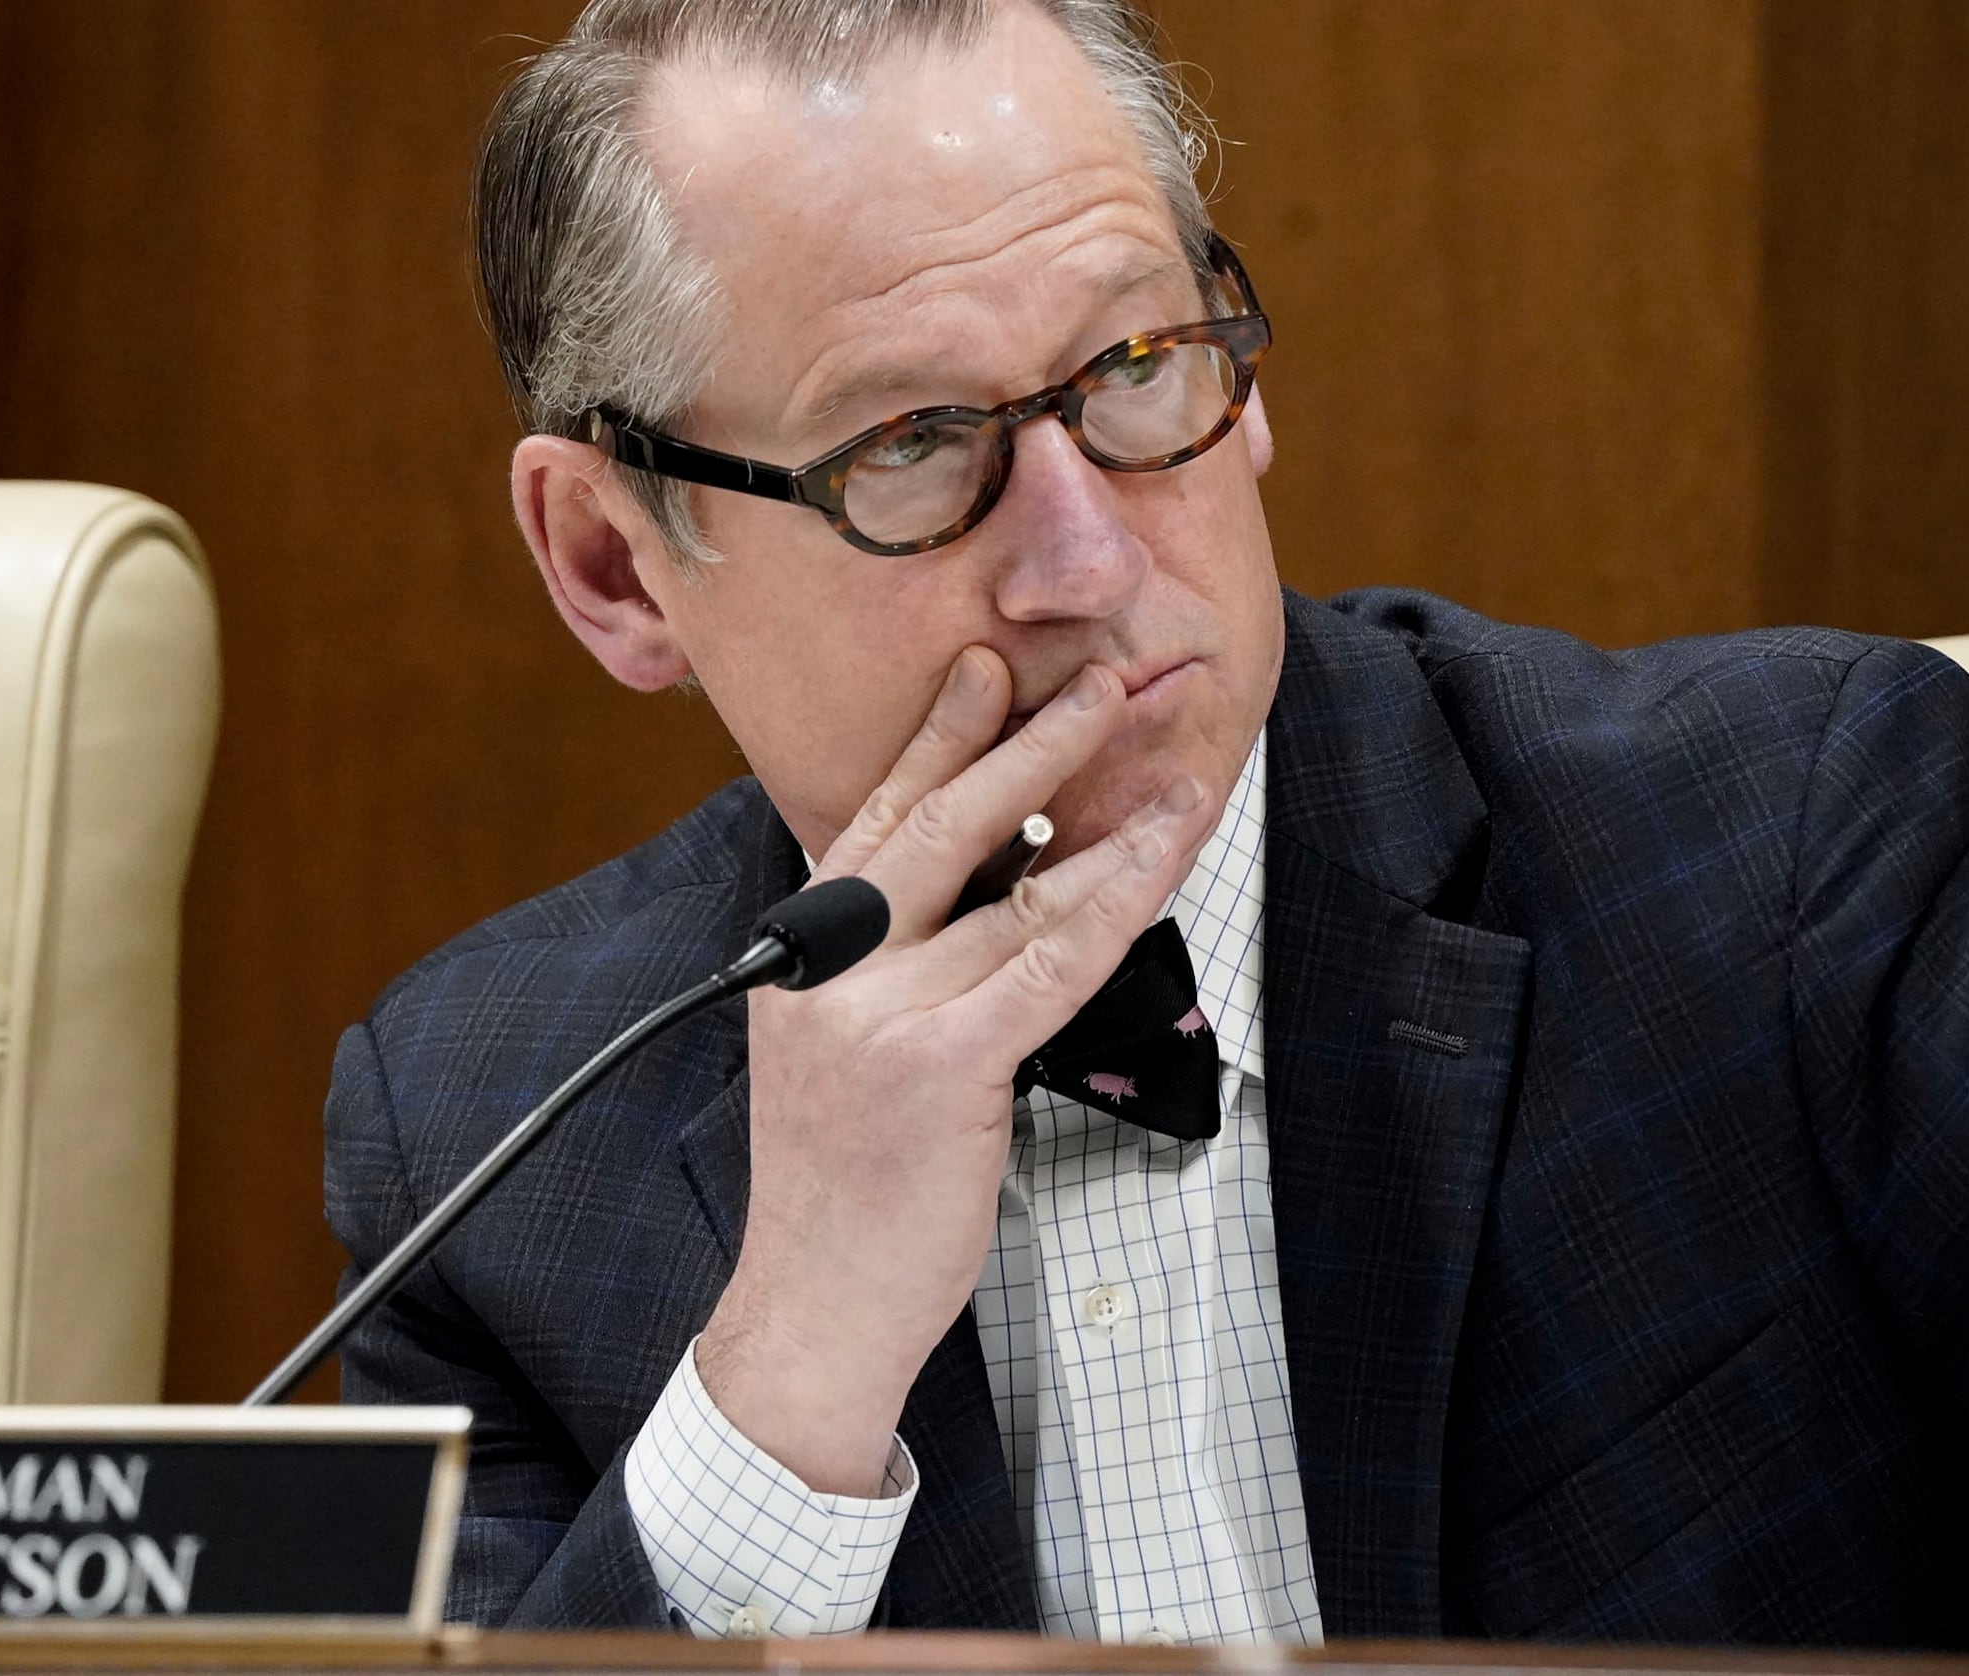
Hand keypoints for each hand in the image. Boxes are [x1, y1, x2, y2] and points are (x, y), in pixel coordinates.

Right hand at [692, 645, 1221, 1494]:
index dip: (940, 735)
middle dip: (1028, 741)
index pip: (876, 812)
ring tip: (1167, 761)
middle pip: (944, 824)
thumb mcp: (826, 1046)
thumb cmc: (840, 1181)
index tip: (988, 665)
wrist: (811, 1303)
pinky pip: (1049, 964)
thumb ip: (874, 959)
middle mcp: (830, 961)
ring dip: (1103, 819)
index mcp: (800, 947)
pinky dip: (1113, 899)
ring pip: (1015, 893)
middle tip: (1097, 681)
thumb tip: (966, 883)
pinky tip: (1155, 856)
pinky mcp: (941, 1066)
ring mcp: (881, 1012)